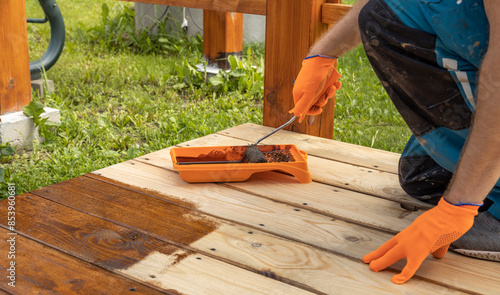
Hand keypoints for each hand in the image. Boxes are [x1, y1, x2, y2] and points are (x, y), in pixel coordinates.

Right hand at [289, 55, 341, 122]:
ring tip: (332, 86)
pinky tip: (336, 83)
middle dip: (323, 100)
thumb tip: (297, 115)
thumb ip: (303, 105)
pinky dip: (333, 86)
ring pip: (322, 95)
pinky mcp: (322, 79)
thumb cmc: (313, 76)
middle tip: (326, 95)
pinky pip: (328, 87)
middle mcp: (305, 90)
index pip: (303, 108)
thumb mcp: (308, 93)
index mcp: (299, 94)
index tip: (319, 109)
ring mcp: (314, 84)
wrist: (321, 58)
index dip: (311, 110)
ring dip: (329, 93)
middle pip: (314, 102)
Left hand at [362, 198, 478, 283]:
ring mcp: (411, 244)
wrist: (450, 214)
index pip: (391, 243)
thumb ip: (434, 245)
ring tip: (373, 268)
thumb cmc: (446, 220)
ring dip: (381, 262)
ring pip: (391, 255)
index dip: (382, 251)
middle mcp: (406, 238)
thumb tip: (437, 255)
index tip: (373, 255)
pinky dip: (403, 275)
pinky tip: (396, 280)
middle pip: (387, 248)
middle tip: (367, 261)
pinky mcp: (420, 251)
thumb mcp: (436, 233)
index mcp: (409, 233)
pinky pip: (410, 267)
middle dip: (376, 256)